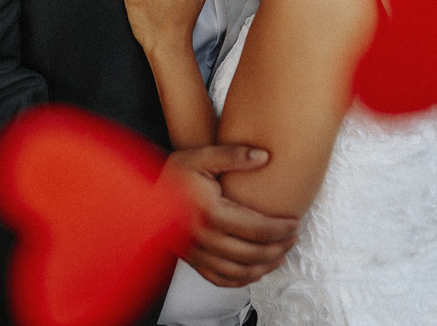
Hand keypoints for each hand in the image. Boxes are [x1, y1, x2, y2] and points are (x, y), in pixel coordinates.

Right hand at [160, 144, 298, 286]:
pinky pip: (219, 279)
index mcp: (211, 213)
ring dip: (264, 267)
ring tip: (281, 255)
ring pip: (239, 271)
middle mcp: (203, 238)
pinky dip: (241, 280)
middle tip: (294, 238)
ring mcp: (196, 252)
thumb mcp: (201, 156)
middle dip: (278, 247)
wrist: (141, 193)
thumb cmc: (174, 174)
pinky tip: (255, 271)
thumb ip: (233, 155)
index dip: (281, 229)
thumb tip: (264, 156)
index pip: (257, 228)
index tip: (295, 223)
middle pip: (252, 253)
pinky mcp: (190, 260)